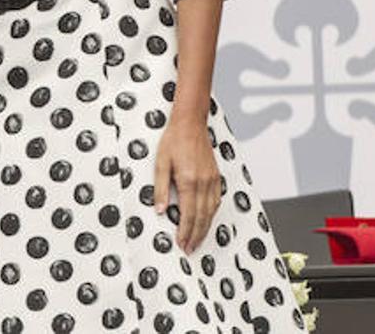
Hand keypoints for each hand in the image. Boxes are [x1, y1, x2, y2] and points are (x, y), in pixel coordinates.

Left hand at [153, 118, 221, 252]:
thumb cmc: (173, 141)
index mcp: (189, 181)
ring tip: (197, 241)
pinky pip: (216, 201)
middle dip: (195, 236)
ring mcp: (212, 180)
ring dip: (204, 229)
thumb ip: (159, 188)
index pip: (188, 214)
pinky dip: (211, 215)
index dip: (185, 232)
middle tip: (189, 250)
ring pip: (211, 212)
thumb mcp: (160, 163)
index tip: (181, 244)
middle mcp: (203, 183)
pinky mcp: (216, 177)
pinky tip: (206, 221)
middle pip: (201, 217)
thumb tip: (158, 210)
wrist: (191, 124)